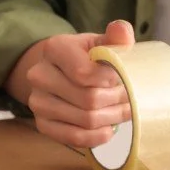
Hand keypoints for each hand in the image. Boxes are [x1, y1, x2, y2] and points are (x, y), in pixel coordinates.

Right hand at [6, 20, 134, 147]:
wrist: (64, 73)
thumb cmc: (89, 58)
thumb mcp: (102, 43)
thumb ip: (115, 38)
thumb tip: (122, 31)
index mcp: (55, 49)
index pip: (85, 73)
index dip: (112, 80)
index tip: (124, 78)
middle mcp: (39, 75)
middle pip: (89, 99)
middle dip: (117, 101)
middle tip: (131, 99)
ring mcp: (38, 102)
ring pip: (86, 120)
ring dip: (112, 118)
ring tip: (123, 110)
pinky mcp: (42, 124)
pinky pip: (75, 138)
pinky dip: (98, 136)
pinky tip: (109, 127)